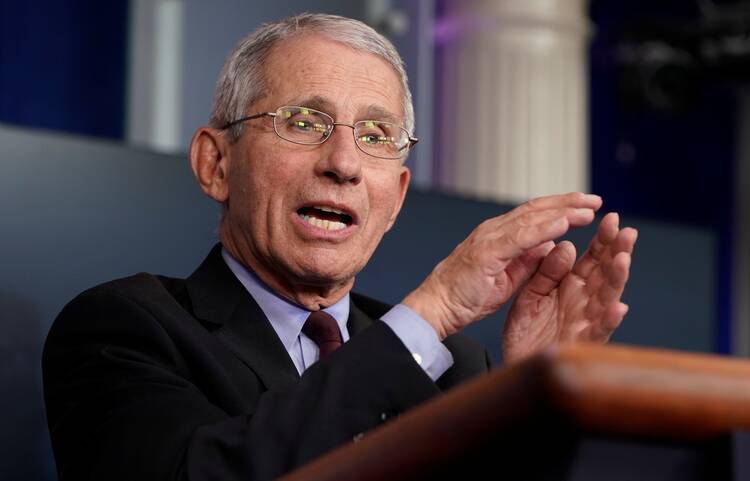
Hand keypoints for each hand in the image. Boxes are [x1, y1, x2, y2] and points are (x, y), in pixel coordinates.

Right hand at [402, 193, 602, 339]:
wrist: (436, 307)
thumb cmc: (465, 296)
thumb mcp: (505, 277)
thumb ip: (526, 260)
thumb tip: (550, 246)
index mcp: (498, 236)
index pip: (534, 216)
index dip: (561, 209)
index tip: (585, 207)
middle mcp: (494, 230)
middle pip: (536, 209)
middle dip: (567, 203)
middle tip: (595, 200)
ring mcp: (489, 239)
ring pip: (531, 218)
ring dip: (562, 212)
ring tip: (588, 209)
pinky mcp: (487, 253)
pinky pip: (520, 237)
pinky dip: (543, 229)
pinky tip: (564, 224)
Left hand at [501, 212, 637, 362]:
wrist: (516, 363)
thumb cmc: (527, 331)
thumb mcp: (532, 295)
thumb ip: (547, 273)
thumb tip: (566, 245)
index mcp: (572, 286)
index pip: (592, 258)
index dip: (602, 239)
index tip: (610, 216)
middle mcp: (585, 302)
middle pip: (606, 273)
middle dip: (618, 252)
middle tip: (627, 231)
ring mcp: (586, 322)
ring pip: (607, 298)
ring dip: (617, 280)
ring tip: (622, 260)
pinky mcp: (581, 344)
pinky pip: (598, 332)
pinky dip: (608, 320)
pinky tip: (616, 308)